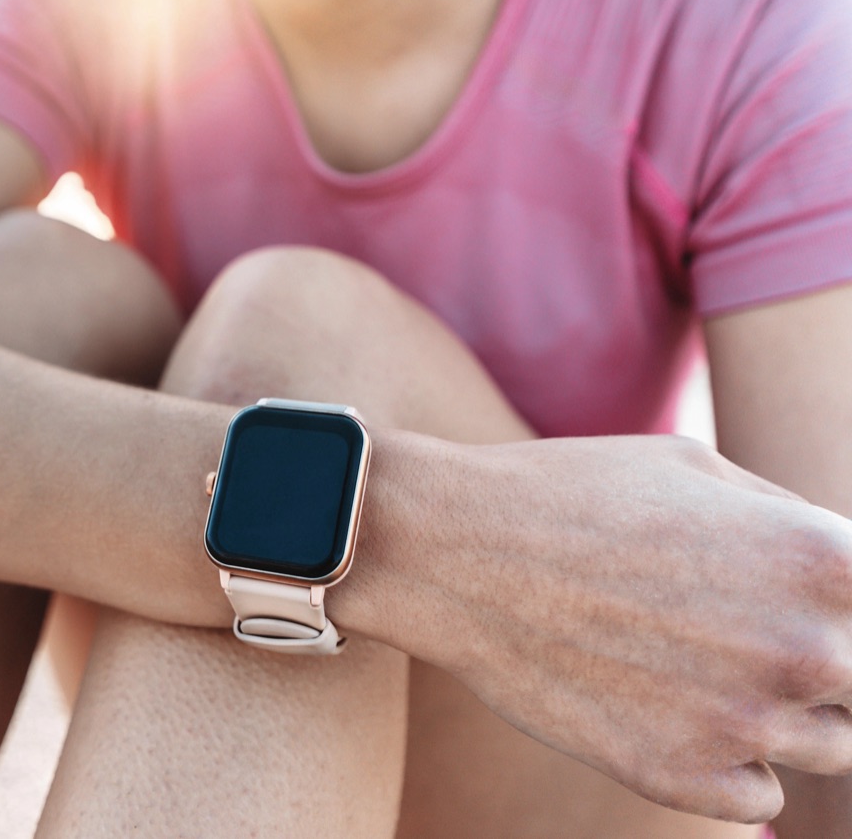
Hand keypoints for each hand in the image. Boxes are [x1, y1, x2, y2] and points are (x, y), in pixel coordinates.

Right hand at [378, 432, 851, 822]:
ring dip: (783, 713)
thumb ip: (794, 524)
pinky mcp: (682, 779)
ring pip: (832, 750)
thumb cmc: (571, 492)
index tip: (805, 604)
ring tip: (699, 662)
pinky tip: (671, 707)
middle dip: (824, 659)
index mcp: (825, 560)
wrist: (450, 549)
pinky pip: (760, 796)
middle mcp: (806, 650)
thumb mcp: (699, 467)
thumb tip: (844, 575)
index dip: (847, 606)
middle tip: (742, 629)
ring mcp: (746, 723)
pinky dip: (730, 762)